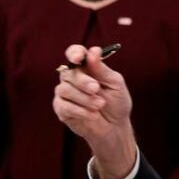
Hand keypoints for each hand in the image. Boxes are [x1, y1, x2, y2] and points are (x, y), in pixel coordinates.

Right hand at [53, 45, 136, 178]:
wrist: (115, 127)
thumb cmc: (117, 103)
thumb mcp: (115, 84)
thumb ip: (103, 69)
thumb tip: (93, 51)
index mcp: (87, 68)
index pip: (74, 53)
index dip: (74, 53)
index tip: (79, 58)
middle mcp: (73, 78)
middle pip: (68, 72)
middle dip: (83, 81)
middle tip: (96, 89)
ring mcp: (65, 93)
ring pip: (64, 89)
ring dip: (84, 98)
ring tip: (100, 105)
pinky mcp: (61, 109)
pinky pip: (63, 105)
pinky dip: (80, 110)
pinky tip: (93, 115)